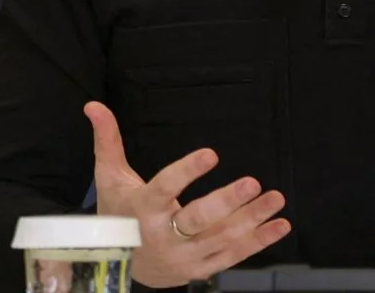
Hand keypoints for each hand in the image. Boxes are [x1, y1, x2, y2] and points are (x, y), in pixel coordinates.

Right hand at [83, 101, 290, 287]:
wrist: (121, 265)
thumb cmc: (118, 213)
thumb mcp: (110, 178)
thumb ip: (108, 141)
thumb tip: (94, 106)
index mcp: (142, 209)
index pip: (165, 188)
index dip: (187, 172)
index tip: (211, 154)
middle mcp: (164, 235)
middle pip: (198, 219)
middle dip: (226, 202)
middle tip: (252, 182)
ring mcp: (184, 255)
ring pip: (222, 237)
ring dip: (252, 219)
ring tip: (276, 198)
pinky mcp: (199, 269)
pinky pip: (233, 255)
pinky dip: (259, 241)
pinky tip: (279, 224)